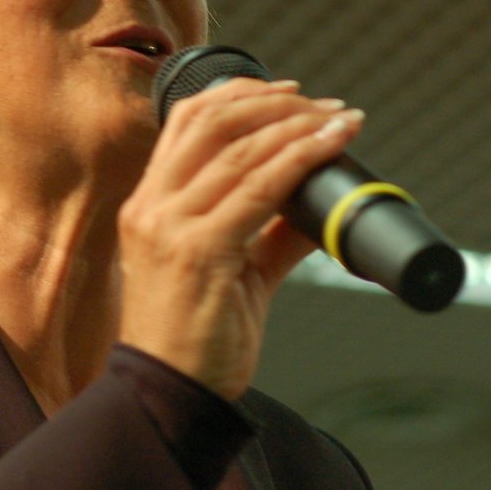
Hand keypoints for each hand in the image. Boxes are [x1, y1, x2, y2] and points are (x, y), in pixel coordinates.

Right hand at [117, 78, 364, 399]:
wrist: (172, 397)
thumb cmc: (197, 340)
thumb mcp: (233, 273)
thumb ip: (269, 235)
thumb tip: (317, 207)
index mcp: (149, 206)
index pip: (187, 121)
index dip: (241, 94)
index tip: (289, 92)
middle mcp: (151, 207)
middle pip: (213, 120)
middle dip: (277, 103)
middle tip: (326, 106)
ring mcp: (170, 227)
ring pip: (241, 149)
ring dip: (300, 126)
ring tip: (341, 121)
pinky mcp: (198, 250)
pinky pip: (260, 188)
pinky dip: (302, 159)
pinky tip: (332, 147)